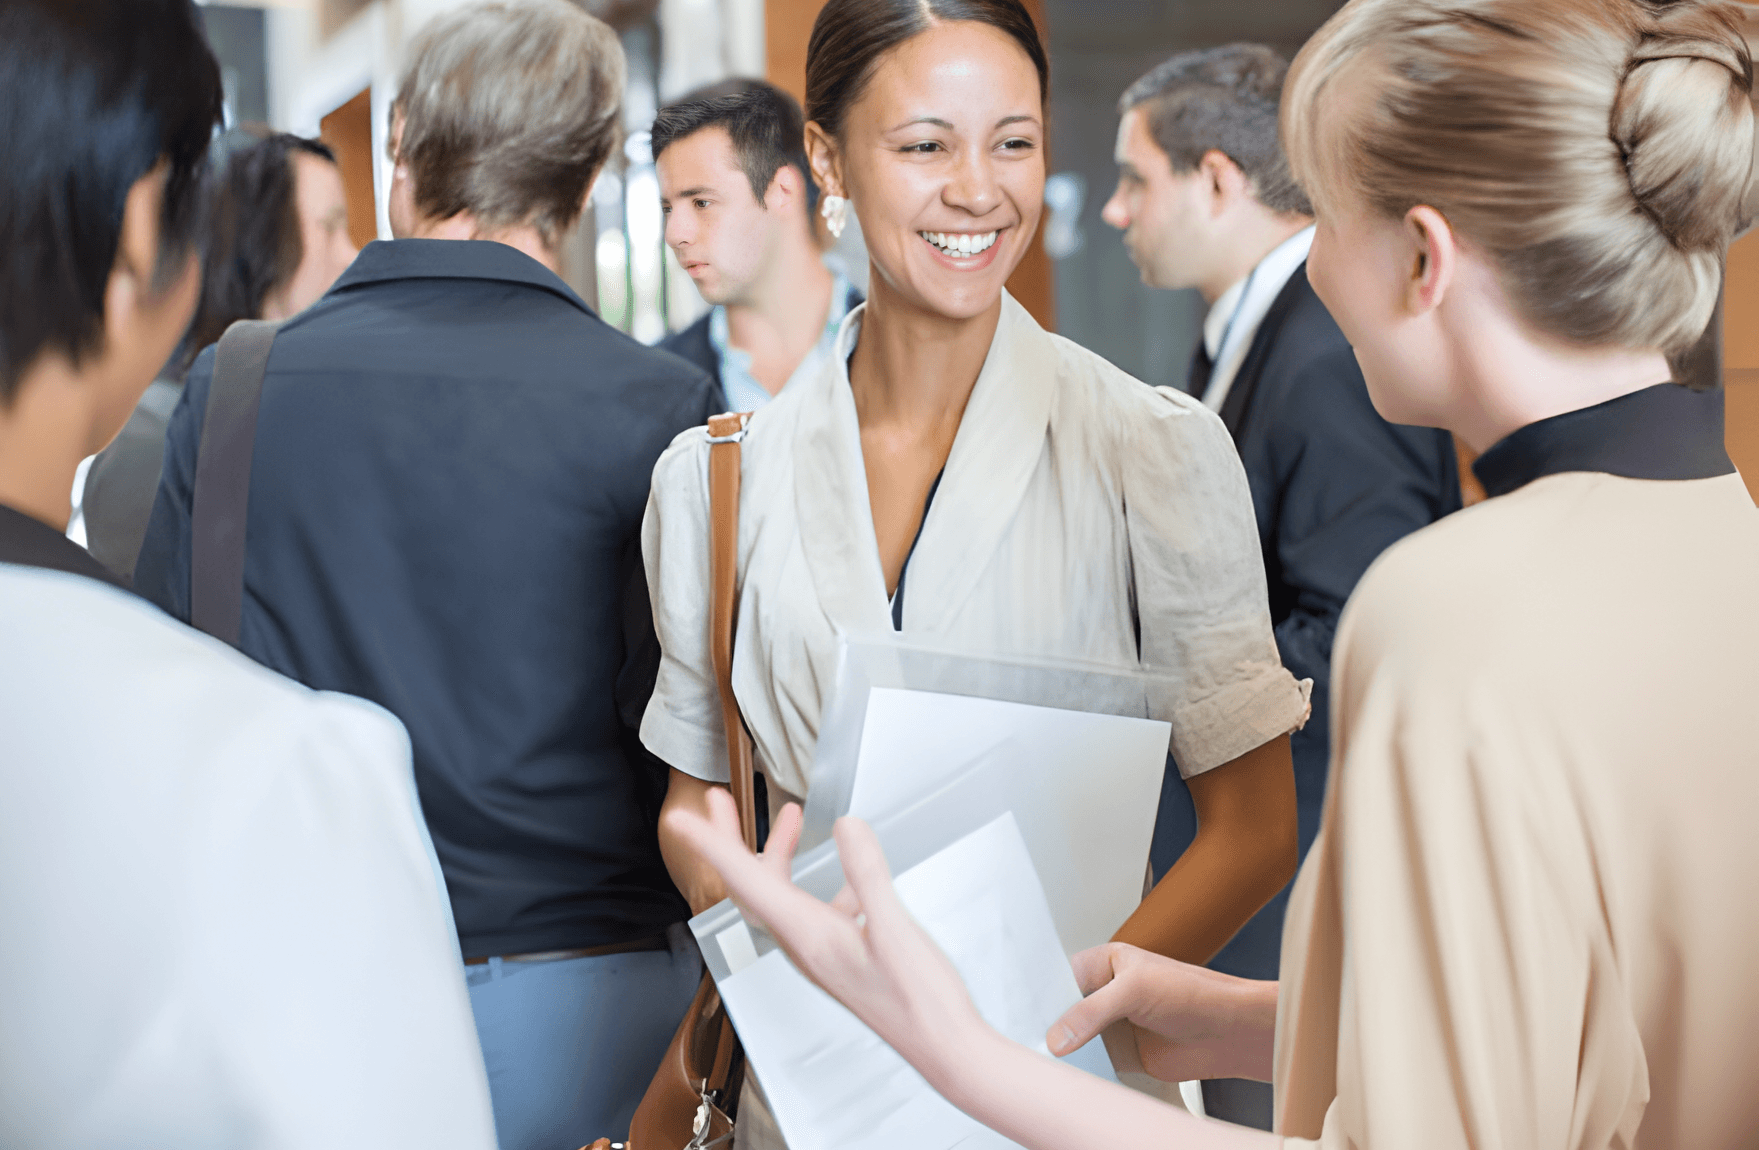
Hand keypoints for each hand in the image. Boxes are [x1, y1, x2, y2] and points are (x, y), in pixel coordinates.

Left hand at [662, 790, 991, 1075]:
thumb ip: (868, 874)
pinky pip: (817, 905)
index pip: (745, 882)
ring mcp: (822, 949)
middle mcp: (805, 943)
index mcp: (807, 936)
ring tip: (788, 815)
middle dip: (731, 839)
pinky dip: (823, 876)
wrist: (943, 1047)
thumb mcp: (895, 929)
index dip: (711, 846)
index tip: (682, 820)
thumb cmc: (920, 1002)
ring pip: (783, 892)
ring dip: (777, 851)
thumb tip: (848, 827)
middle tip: (717, 801)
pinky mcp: (843, 953)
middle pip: (752, 883)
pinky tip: (850, 867)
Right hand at [1046, 943, 1277, 1083]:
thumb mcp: (1135, 990)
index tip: (1016, 1012)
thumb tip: (1057, 1036)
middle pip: (1062, 1011)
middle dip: (1047, 1026)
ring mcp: (1112, 1026)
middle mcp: (1105, 994)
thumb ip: (1092, 1011)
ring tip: (1037, 1063)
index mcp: (1104, 964)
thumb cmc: (1195, 993)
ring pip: (1074, 1040)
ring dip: (1062, 1052)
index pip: (1059, 977)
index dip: (1039, 994)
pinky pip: (1092, 1065)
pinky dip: (1081, 1072)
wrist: (1230, 1034)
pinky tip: (1066, 1077)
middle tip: (1023, 1040)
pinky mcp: (1121, 1056)